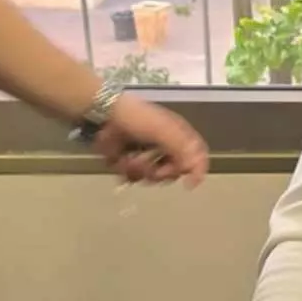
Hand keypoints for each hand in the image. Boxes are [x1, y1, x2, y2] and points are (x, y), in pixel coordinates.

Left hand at [93, 94, 209, 187]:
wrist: (104, 116)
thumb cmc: (138, 119)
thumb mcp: (164, 131)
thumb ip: (182, 150)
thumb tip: (195, 171)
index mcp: (179, 137)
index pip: (197, 156)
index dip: (196, 170)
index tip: (188, 184)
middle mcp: (166, 148)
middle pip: (174, 172)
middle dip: (162, 173)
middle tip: (153, 169)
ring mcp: (147, 156)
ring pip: (152, 177)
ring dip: (141, 171)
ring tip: (130, 160)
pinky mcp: (129, 162)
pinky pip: (134, 177)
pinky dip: (126, 172)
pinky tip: (121, 161)